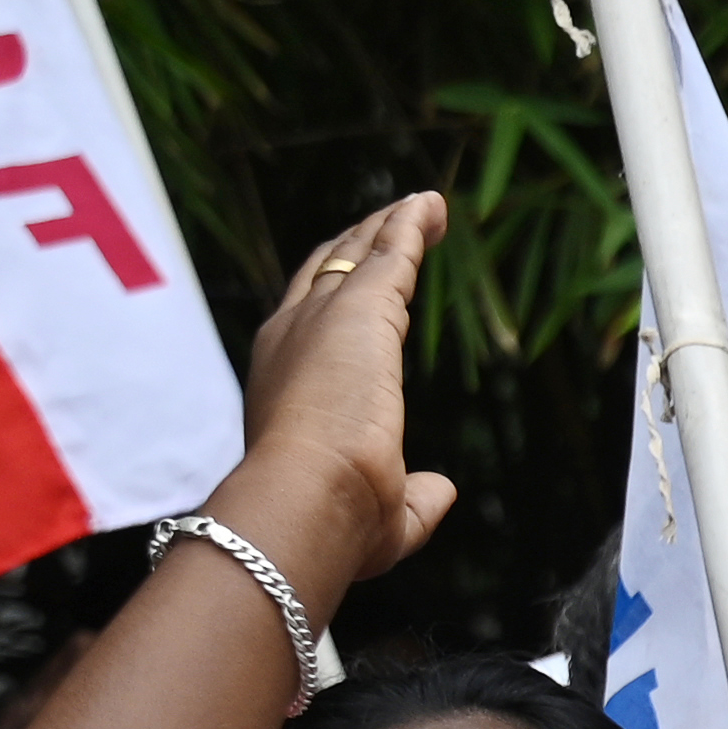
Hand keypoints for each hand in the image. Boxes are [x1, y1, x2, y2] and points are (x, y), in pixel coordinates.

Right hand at [223, 193, 460, 592]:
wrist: (307, 499)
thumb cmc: (333, 520)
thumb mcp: (382, 515)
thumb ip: (413, 498)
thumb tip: (442, 489)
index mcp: (284, 385)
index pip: (310, 327)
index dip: (340, 302)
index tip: (371, 287)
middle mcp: (291, 338)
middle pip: (326, 274)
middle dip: (359, 247)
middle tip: (389, 228)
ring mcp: (321, 318)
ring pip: (357, 255)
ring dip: (390, 228)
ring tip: (422, 208)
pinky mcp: (358, 309)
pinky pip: (390, 254)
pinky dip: (410, 227)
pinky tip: (431, 208)